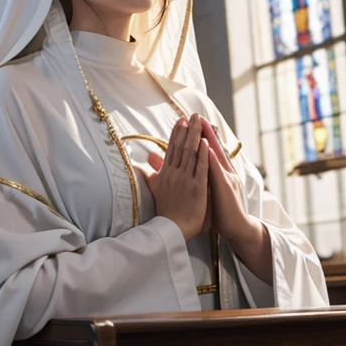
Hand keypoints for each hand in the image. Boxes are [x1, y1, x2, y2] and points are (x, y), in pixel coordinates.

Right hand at [143, 115, 209, 241]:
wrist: (171, 230)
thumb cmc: (166, 211)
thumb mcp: (155, 189)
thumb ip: (150, 175)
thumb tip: (139, 165)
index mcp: (166, 174)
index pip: (171, 149)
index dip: (176, 134)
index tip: (180, 121)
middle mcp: (175, 174)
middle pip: (181, 147)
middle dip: (187, 129)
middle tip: (193, 115)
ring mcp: (185, 180)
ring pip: (190, 153)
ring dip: (195, 136)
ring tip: (199, 122)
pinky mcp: (196, 188)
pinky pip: (200, 168)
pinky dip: (203, 155)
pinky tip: (206, 143)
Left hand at [200, 116, 259, 243]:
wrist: (237, 227)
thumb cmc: (221, 210)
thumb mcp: (211, 190)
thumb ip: (203, 177)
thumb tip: (190, 167)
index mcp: (221, 172)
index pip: (211, 150)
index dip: (202, 135)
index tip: (192, 122)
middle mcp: (226, 171)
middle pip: (214, 147)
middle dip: (205, 130)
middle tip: (196, 115)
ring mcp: (227, 177)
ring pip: (217, 154)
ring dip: (208, 138)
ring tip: (201, 124)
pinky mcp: (226, 187)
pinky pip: (218, 171)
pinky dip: (212, 159)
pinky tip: (207, 148)